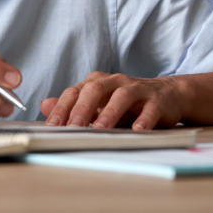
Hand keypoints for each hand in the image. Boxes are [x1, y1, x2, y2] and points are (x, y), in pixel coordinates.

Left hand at [41, 71, 190, 130]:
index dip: (62, 108)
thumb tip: (44, 106)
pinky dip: (143, 119)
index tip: (52, 126)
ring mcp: (137, 89)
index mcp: (97, 82)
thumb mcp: (99, 104)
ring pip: (121, 96)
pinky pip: (149, 109)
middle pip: (94, 90)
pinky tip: (137, 130)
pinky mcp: (157, 100)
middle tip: (71, 128)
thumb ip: (72, 106)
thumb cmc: (127, 103)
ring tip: (99, 129)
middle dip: (81, 109)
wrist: (167, 95)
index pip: (74, 92)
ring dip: (109, 113)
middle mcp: (115, 81)